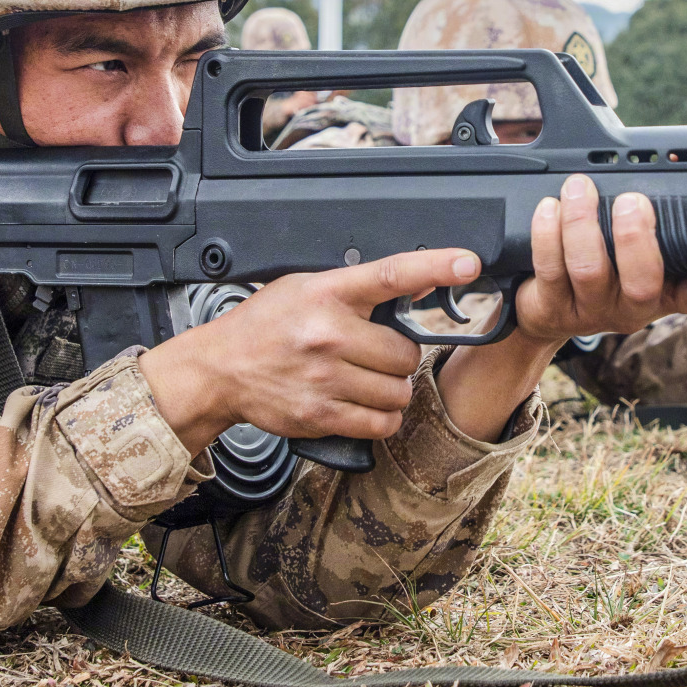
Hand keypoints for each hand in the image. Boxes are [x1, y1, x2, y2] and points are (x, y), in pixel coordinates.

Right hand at [137, 246, 484, 454]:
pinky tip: (361, 406)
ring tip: (362, 381)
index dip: (434, 266)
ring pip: (396, 392)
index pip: (390, 274)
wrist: (218, 370)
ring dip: (389, 391)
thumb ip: (357, 288)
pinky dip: (380, 419)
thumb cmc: (264, 325)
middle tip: (372, 355)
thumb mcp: (305, 287)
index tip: (467, 262)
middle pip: (405, 353)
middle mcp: (328, 334)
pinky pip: (379, 424)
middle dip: (397, 359)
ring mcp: (324, 377)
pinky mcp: (320, 414)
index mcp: (327, 293)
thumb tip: (419, 281)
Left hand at [512, 174, 686, 342]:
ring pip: (589, 271)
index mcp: (665, 292)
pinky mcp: (553, 308)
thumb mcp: (638, 247)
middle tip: (631, 201)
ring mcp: (592, 311)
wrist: (551, 309)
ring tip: (579, 189)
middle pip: (642, 285)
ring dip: (583, 223)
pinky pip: (551, 269)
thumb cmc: (606, 264)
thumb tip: (684, 158)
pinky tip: (550, 207)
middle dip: (635, 238)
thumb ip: (661, 210)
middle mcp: (633, 307)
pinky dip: (549, 232)